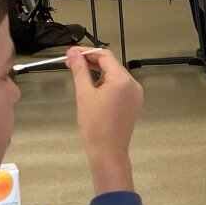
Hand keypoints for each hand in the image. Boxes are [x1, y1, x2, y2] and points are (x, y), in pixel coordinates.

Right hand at [68, 47, 142, 193]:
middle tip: (70, 63)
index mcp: (123, 80)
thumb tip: (73, 54)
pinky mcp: (133, 103)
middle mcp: (133, 85)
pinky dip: (105, 84)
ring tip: (79, 79)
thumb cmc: (95, 126)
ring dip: (97, 73)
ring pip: (114, 75)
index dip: (87, 52)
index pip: (105, 56)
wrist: (108, 152)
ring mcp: (135, 95)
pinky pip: (118, 87)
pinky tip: (92, 90)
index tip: (70, 53)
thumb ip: (80, 71)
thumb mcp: (84, 94)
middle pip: (111, 64)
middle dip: (91, 62)